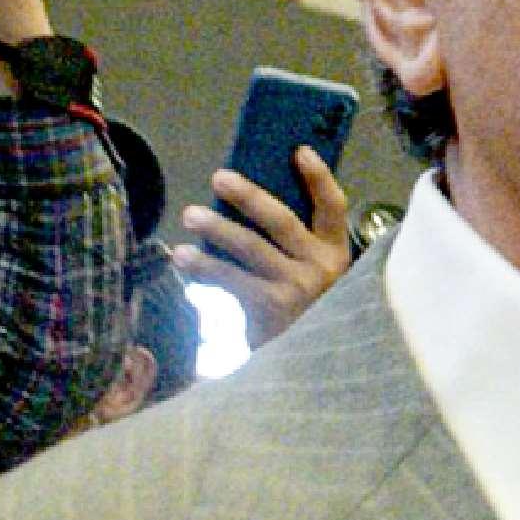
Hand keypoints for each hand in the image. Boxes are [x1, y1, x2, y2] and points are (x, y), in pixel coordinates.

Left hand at [172, 147, 351, 348]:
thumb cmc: (312, 312)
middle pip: (282, 222)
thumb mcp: (323, 277)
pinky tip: (182, 257)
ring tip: (190, 214)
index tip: (299, 151)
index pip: (334, 206)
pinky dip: (204, 269)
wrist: (315, 368)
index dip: (319, 177)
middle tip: (219, 177)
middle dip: (249, 197)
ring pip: (250, 250)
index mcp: (337, 252)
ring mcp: (294, 288)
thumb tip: (258, 204)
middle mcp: (320, 267)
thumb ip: (304, 246)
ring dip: (217, 229)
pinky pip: (231, 282)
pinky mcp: (269, 310)